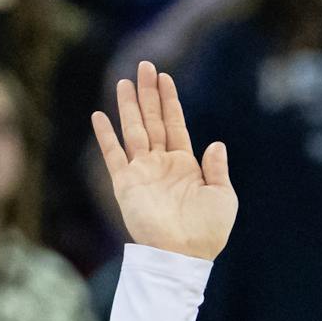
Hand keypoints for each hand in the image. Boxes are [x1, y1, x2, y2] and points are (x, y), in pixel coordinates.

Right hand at [92, 61, 237, 260]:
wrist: (184, 255)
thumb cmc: (208, 230)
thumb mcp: (223, 196)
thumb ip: (217, 168)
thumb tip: (216, 144)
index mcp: (186, 165)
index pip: (175, 125)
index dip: (169, 101)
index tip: (165, 77)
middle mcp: (162, 164)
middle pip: (152, 120)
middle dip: (148, 94)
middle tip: (144, 65)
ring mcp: (142, 172)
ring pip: (133, 130)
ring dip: (129, 106)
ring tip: (124, 81)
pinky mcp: (126, 184)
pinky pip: (113, 155)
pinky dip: (105, 136)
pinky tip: (99, 115)